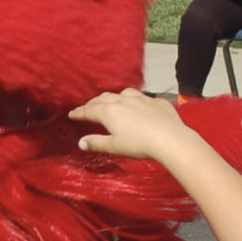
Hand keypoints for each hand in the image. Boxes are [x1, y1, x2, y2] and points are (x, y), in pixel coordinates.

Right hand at [69, 89, 194, 162]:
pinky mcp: (156, 102)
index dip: (79, 113)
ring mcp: (140, 99)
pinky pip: (142, 98)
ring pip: (122, 94)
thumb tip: (81, 142)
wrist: (169, 138)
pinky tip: (137, 106)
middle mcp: (123, 101)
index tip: (72, 114)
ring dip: (113, 98)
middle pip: (103, 99)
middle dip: (93, 103)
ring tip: (111, 102)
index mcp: (109, 112)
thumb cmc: (139, 144)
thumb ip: (96, 143)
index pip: (89, 110)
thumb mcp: (114, 147)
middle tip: (88, 108)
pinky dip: (134, 101)